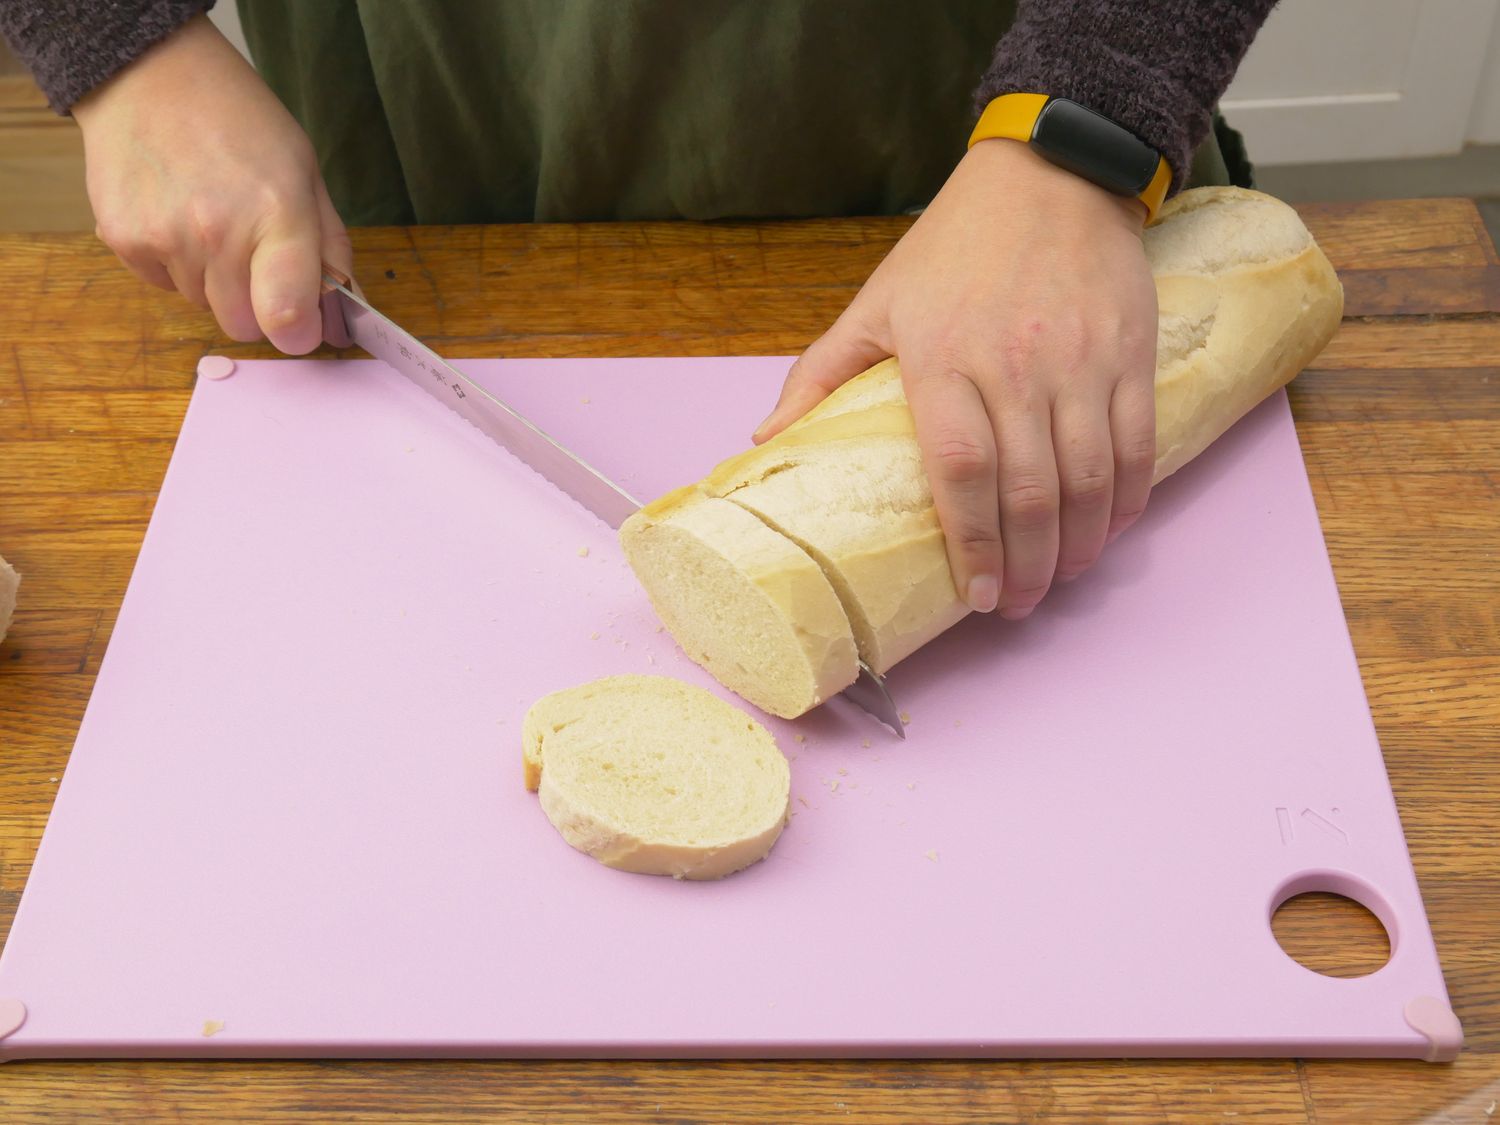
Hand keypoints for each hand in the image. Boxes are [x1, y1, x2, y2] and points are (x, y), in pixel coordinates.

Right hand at [73, 15, 350, 353]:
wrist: (149, 74)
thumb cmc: (240, 121)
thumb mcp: (305, 171)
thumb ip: (328, 246)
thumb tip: (342, 314)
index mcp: (277, 214)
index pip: (287, 318)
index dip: (300, 332)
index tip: (302, 322)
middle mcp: (218, 233)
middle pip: (244, 326)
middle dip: (258, 307)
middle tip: (255, 260)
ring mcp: (165, 238)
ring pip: (204, 307)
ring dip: (215, 283)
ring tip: (212, 223)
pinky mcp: (123, 240)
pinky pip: (164, 286)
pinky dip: (175, 266)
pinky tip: (177, 217)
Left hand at [755, 139, 1156, 618]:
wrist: (1051, 175)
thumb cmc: (953, 245)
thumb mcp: (877, 301)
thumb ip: (821, 373)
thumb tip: (763, 439)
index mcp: (943, 358)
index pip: (960, 470)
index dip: (971, 542)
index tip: (974, 594)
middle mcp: (1015, 366)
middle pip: (1029, 491)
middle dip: (1028, 565)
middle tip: (1017, 604)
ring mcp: (1081, 362)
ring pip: (1087, 479)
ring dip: (1078, 546)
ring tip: (1060, 580)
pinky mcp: (1130, 354)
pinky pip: (1137, 445)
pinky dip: (1126, 500)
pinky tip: (1107, 532)